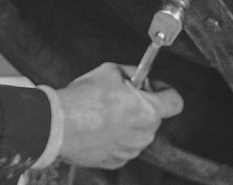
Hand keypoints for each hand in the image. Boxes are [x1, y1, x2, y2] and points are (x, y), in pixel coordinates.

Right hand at [55, 63, 183, 168]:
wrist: (57, 125)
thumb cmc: (82, 100)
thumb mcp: (110, 70)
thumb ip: (131, 72)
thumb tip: (137, 76)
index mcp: (148, 111)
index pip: (175, 101)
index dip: (164, 91)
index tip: (152, 87)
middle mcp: (144, 134)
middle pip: (154, 117)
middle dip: (141, 106)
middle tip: (119, 97)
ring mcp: (130, 151)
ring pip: (137, 133)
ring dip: (127, 123)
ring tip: (104, 113)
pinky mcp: (115, 161)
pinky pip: (123, 146)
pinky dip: (114, 138)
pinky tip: (98, 128)